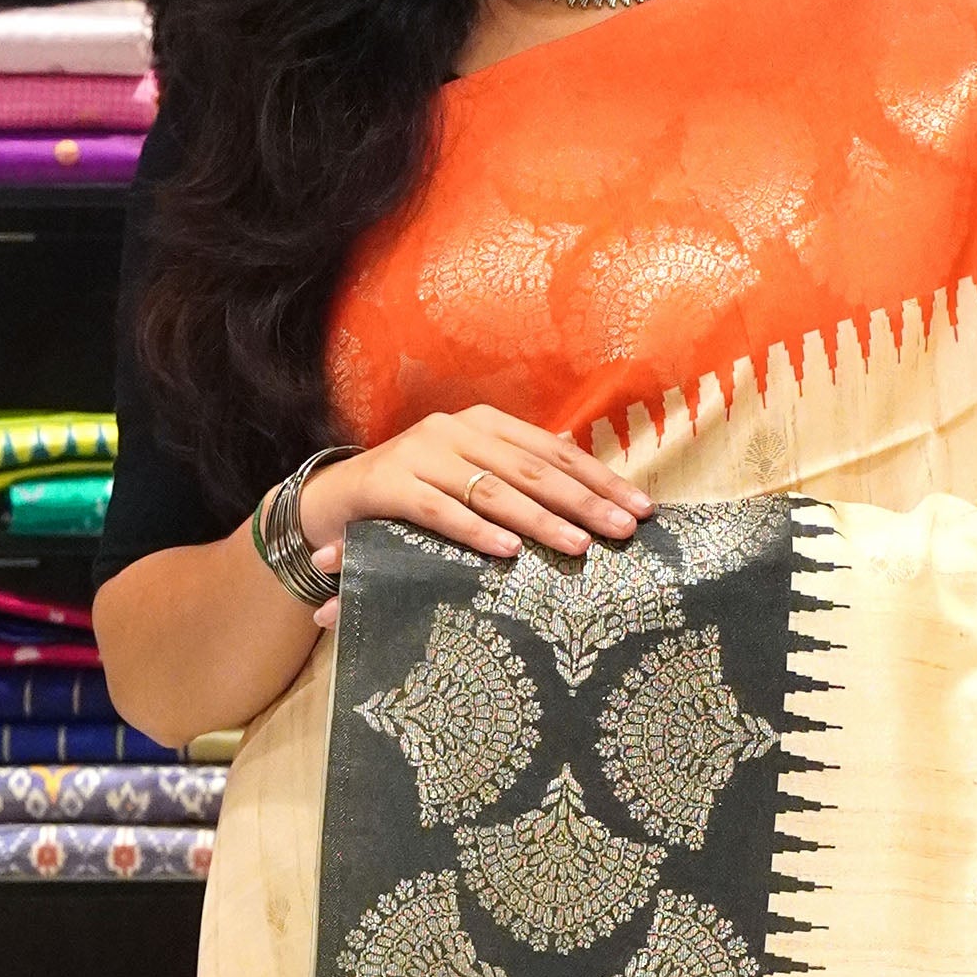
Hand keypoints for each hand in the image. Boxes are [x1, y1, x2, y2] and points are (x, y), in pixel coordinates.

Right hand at [299, 407, 650, 578]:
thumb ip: (516, 471)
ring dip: (541, 520)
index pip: (555, 451)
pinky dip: (475, 530)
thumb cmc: (416, 492)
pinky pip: (439, 511)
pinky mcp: (389, 485)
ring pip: (493, 489)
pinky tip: (508, 551)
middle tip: (624, 531)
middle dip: (585, 501)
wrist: (334, 497)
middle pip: (534, 469)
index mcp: (484, 425)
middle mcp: (456, 431)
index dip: (601, 479)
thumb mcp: (469, 475)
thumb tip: (580, 471)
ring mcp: (421, 454)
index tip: (642, 508)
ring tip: (579, 546)